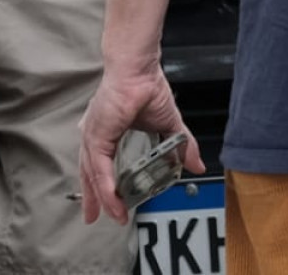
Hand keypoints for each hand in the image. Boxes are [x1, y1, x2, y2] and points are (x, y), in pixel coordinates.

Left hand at [78, 64, 203, 223]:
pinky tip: (112, 197)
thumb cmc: (147, 86)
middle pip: (90, 174)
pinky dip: (105, 185)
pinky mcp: (97, 136)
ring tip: (115, 214)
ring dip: (103, 198)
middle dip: (93, 198)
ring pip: (94, 176)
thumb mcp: (168, 124)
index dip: (101, 185)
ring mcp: (93, 136)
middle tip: (95, 218)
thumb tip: (196, 164)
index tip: (107, 203)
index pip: (100, 165)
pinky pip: (99, 168)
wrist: (139, 69)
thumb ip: (180, 146)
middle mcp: (95, 136)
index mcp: (107, 131)